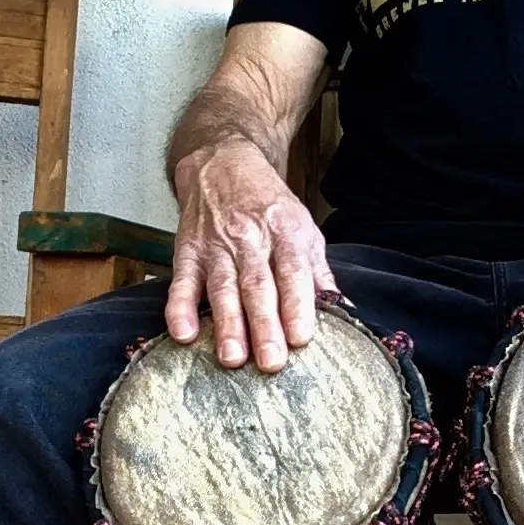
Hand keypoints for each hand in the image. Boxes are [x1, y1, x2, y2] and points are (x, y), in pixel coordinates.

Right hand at [165, 140, 335, 372]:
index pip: (294, 273)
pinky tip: (183, 333)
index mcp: (286, 234)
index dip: (298, 306)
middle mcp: (251, 240)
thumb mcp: (303, 230)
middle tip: (270, 362)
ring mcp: (217, 246)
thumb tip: (344, 309)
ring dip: (227, 324)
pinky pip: (182, 281)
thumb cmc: (269, 206)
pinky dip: (180, 307)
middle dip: (264, 325)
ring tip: (232, 358)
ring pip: (223, 288)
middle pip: (259, 286)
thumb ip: (319, 273)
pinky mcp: (187, 251)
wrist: (222, 162)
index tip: (302, 338)